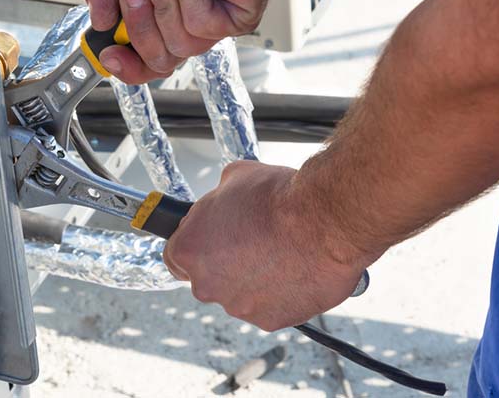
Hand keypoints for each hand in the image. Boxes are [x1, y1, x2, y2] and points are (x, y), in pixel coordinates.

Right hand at [76, 0, 291, 83]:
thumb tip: (99, 22)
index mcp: (151, 12)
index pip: (139, 61)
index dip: (123, 66)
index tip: (108, 53)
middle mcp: (180, 22)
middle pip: (156, 61)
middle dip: (138, 26)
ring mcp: (210, 21)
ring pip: (178, 46)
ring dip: (162, 2)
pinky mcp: (236, 17)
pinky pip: (202, 25)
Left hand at [163, 161, 371, 330]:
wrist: (323, 221)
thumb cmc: (278, 198)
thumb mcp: (235, 177)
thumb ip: (218, 199)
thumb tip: (222, 200)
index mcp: (190, 249)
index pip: (174, 257)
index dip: (194, 248)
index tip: (209, 244)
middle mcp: (206, 284)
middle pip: (207, 279)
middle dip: (226, 264)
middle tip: (252, 243)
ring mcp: (238, 306)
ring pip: (239, 294)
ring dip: (253, 279)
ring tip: (280, 254)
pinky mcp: (269, 320)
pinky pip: (268, 307)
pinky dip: (279, 294)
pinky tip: (294, 270)